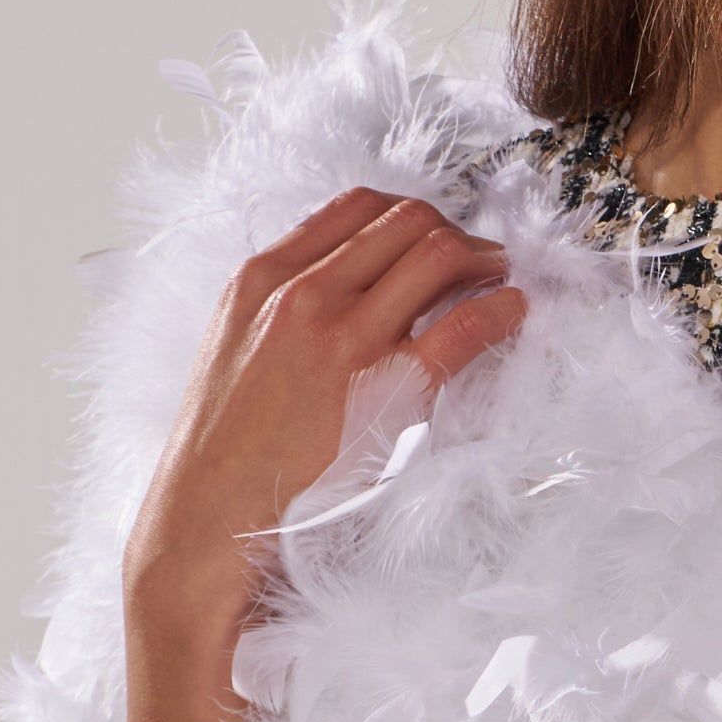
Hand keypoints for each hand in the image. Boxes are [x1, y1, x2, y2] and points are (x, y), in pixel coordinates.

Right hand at [123, 186, 524, 629]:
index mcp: (264, 277)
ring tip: (500, 278)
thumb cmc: (225, 445)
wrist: (209, 514)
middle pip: (405, 220)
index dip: (408, 213)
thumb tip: (342, 286)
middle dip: (452, 231)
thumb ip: (282, 305)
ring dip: (482, 260)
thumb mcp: (235, 345)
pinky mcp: (386, 386)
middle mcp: (305, 292)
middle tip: (480, 258)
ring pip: (437, 254)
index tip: (431, 234)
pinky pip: (462, 326)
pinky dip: (499, 310)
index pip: (355, 206)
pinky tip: (512, 312)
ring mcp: (346, 337)